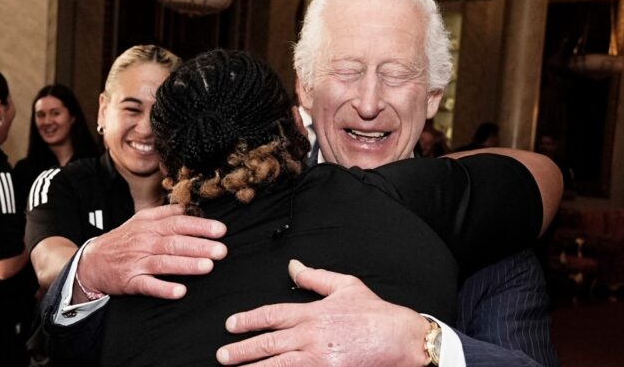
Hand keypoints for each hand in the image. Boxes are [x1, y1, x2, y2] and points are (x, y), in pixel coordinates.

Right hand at [75, 204, 226, 300]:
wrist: (92, 261)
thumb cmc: (122, 240)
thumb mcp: (141, 220)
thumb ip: (165, 213)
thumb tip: (188, 208)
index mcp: (150, 226)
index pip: (178, 223)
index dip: (200, 226)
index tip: (220, 230)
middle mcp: (144, 242)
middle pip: (174, 242)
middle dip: (199, 246)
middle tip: (221, 250)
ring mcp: (137, 262)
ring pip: (164, 262)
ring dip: (187, 265)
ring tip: (208, 266)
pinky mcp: (130, 281)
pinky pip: (148, 285)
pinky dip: (164, 289)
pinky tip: (180, 291)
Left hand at [216, 260, 430, 366]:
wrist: (401, 339)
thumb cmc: (375, 313)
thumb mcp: (345, 285)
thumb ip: (314, 277)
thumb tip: (292, 266)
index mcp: (312, 313)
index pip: (271, 316)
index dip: (248, 320)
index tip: (230, 325)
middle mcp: (312, 337)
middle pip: (268, 344)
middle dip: (242, 350)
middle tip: (222, 355)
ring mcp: (319, 358)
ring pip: (278, 365)